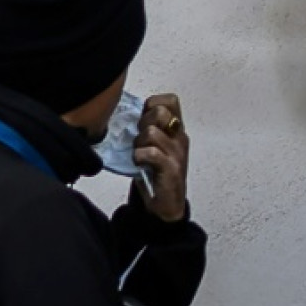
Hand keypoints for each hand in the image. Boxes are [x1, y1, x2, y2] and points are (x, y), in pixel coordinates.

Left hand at [133, 93, 189, 222]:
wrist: (166, 205)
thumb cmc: (155, 172)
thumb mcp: (152, 144)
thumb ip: (146, 127)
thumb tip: (126, 111)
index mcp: (176, 129)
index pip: (170, 101)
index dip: (152, 104)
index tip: (143, 120)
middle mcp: (179, 138)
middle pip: (160, 112)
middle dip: (143, 123)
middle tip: (140, 139)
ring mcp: (178, 153)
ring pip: (152, 132)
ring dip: (139, 142)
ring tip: (139, 154)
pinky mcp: (172, 169)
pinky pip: (150, 152)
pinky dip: (139, 156)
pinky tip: (139, 163)